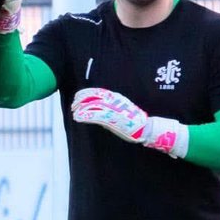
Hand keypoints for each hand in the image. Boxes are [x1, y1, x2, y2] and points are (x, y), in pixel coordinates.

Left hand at [71, 87, 187, 156]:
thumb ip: (113, 106)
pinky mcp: (111, 120)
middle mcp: (113, 102)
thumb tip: (101, 106)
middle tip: (73, 105)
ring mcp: (112, 110)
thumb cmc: (135, 120)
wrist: (145, 128)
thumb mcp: (123, 108)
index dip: (85, 93)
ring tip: (74, 112)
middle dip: (80, 100)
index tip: (77, 96)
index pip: (97, 91)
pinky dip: (84, 116)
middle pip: (92, 97)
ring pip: (92, 106)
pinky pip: (94, 116)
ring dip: (80, 109)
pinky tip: (77, 118)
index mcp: (116, 97)